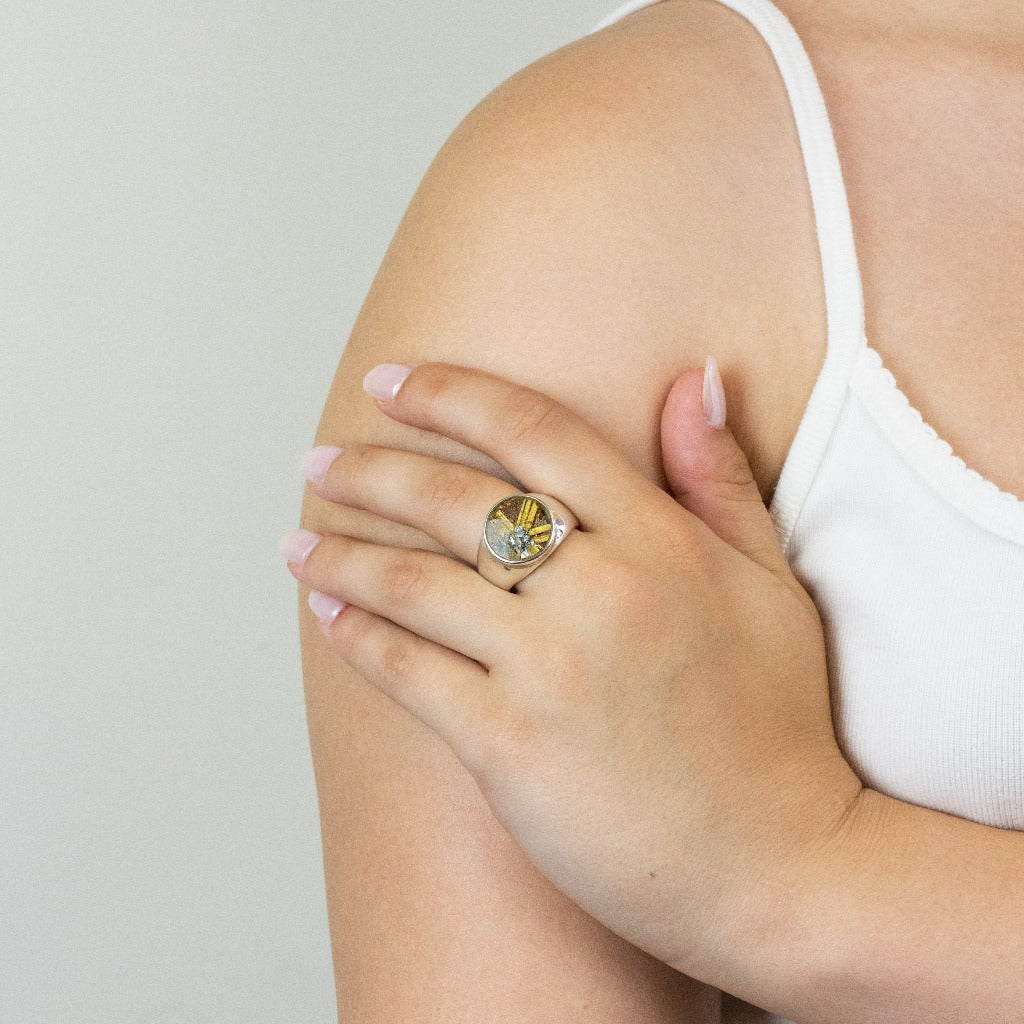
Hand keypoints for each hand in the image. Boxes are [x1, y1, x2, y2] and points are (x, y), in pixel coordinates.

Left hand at [281, 360, 862, 986]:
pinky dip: (357, 637)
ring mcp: (550, 669)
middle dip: (372, 470)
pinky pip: (408, 672)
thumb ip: (720, 477)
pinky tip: (327, 615)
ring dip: (342, 555)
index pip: (534, 432)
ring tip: (299, 541)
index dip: (449, 393)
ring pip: (414, 583)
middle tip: (321, 462)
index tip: (393, 382)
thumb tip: (694, 379)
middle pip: (455, 500)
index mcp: (660, 540)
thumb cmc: (777, 724)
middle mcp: (600, 591)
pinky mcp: (509, 746)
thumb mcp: (771, 583)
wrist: (779, 865)